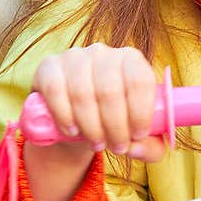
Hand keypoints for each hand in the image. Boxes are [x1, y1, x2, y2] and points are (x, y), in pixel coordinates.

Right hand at [31, 43, 166, 161]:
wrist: (74, 116)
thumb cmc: (113, 122)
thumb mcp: (137, 136)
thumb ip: (150, 147)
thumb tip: (136, 147)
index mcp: (131, 60)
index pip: (140, 80)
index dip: (140, 111)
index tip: (137, 135)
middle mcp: (104, 52)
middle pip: (111, 91)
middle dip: (115, 127)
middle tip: (116, 147)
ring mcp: (75, 56)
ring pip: (83, 94)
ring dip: (91, 127)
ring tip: (96, 144)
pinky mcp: (49, 66)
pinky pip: (55, 90)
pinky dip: (64, 115)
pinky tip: (72, 131)